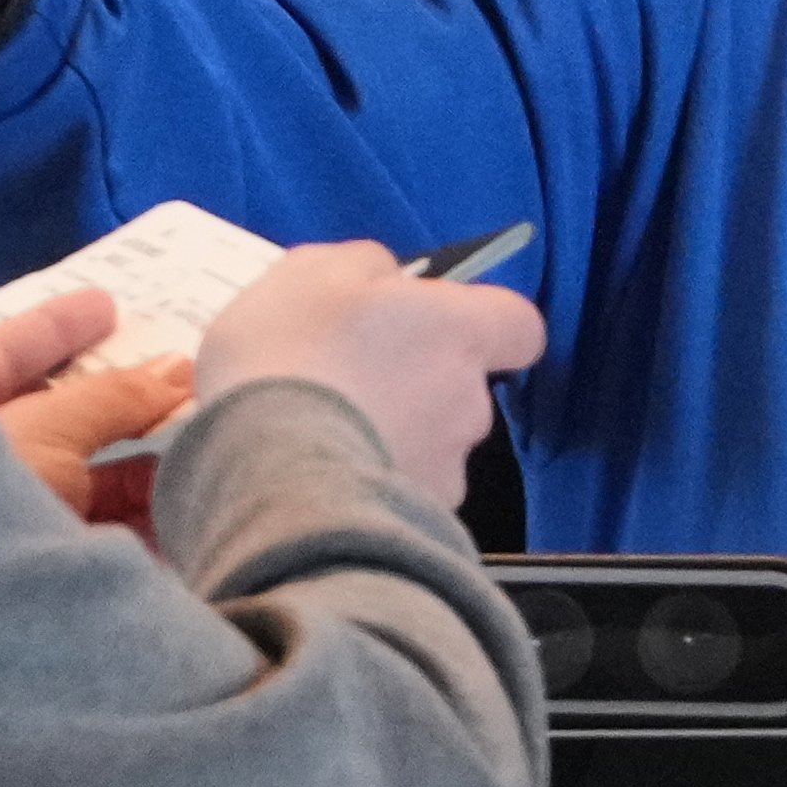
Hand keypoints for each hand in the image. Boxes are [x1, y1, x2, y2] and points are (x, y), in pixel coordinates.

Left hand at [0, 283, 191, 527]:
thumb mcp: (44, 430)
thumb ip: (113, 397)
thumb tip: (174, 370)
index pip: (9, 350)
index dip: (62, 326)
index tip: (108, 305)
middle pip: (60, 418)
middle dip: (127, 404)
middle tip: (191, 381)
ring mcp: (6, 516)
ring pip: (88, 481)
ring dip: (147, 469)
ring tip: (210, 450)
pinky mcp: (42, 570)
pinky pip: (98, 536)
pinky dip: (142, 523)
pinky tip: (190, 510)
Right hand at [187, 240, 545, 498]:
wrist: (266, 472)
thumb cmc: (290, 353)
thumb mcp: (313, 272)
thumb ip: (367, 265)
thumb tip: (389, 276)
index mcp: (458, 331)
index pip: (519, 326)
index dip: (486, 326)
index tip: (439, 325)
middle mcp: (470, 401)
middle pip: (463, 386)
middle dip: (419, 384)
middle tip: (349, 380)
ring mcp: (449, 467)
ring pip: (432, 444)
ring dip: (394, 435)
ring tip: (324, 434)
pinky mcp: (420, 521)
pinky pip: (404, 492)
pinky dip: (374, 482)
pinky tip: (323, 475)